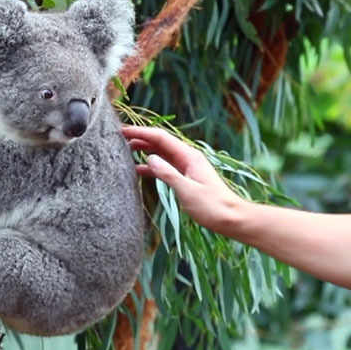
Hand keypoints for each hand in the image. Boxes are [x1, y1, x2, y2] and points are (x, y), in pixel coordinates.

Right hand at [122, 126, 245, 233]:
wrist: (230, 218)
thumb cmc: (212, 206)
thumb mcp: (187, 190)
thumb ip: (168, 173)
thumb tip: (149, 158)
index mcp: (189, 156)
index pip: (161, 138)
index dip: (142, 132)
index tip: (124, 131)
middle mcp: (188, 158)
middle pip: (161, 142)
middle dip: (141, 138)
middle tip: (120, 138)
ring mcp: (187, 167)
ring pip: (162, 154)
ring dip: (145, 150)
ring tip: (125, 150)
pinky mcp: (186, 177)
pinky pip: (165, 166)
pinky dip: (151, 166)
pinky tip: (138, 169)